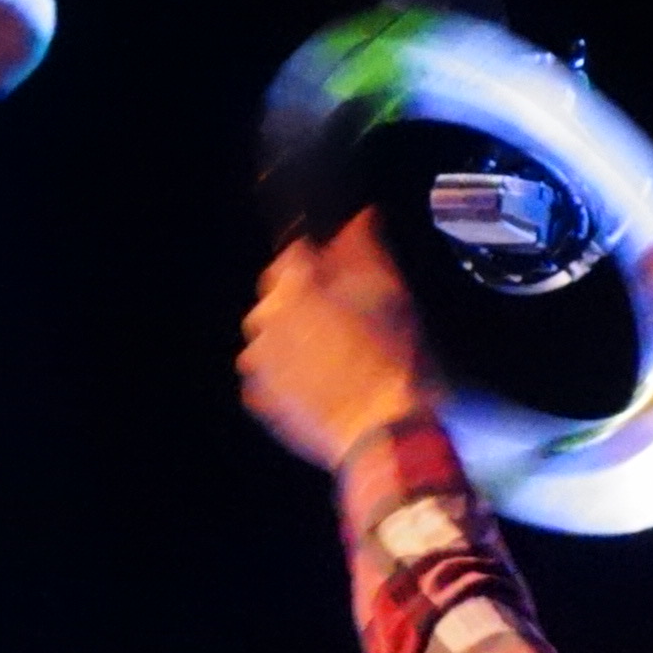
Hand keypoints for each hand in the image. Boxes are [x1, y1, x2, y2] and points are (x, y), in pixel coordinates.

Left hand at [242, 222, 438, 471]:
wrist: (386, 433)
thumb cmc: (394, 362)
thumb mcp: (391, 293)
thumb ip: (367, 248)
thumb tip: (361, 219)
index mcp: (295, 285)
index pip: (294, 254)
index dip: (321, 263)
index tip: (341, 277)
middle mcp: (265, 319)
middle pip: (278, 297)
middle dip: (305, 303)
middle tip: (346, 323)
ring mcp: (259, 363)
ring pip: (270, 337)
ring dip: (294, 340)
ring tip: (336, 358)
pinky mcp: (260, 400)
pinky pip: (269, 377)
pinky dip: (288, 377)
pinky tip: (322, 385)